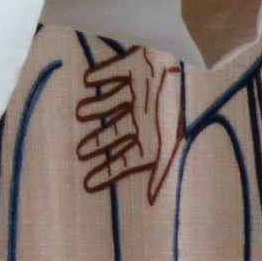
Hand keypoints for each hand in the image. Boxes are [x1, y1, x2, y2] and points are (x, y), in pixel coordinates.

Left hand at [74, 46, 184, 203]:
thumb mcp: (167, 142)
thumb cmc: (171, 105)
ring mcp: (139, 91)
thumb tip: (154, 200)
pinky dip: (102, 76)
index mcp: (152, 136)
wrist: (181, 60)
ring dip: (97, 108)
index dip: (108, 171)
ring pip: (113, 103)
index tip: (88, 184)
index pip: (126, 158)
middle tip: (80, 152)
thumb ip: (159, 169)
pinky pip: (114, 73)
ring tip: (79, 113)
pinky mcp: (134, 66)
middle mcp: (144, 115)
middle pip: (117, 132)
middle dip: (100, 142)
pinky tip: (89, 80)